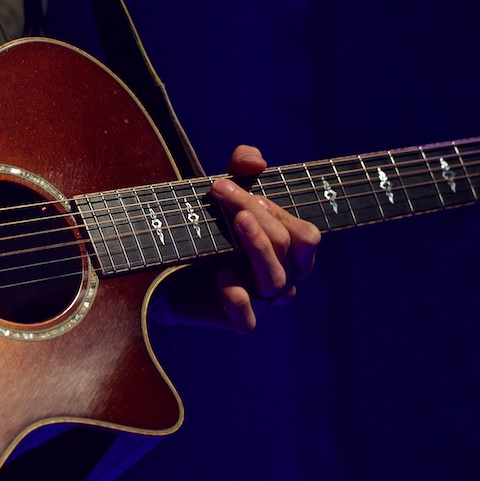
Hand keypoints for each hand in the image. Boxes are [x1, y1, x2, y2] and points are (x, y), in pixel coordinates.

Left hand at [150, 145, 319, 331]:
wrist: (173, 274)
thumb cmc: (210, 232)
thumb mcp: (226, 192)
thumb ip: (242, 166)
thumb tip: (257, 161)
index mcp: (288, 252)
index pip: (305, 236)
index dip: (284, 214)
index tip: (253, 193)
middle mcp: (281, 277)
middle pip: (287, 248)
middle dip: (258, 214)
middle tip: (221, 189)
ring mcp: (260, 300)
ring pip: (275, 280)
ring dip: (259, 246)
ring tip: (237, 220)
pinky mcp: (234, 318)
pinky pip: (247, 319)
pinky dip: (237, 296)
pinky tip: (221, 273)